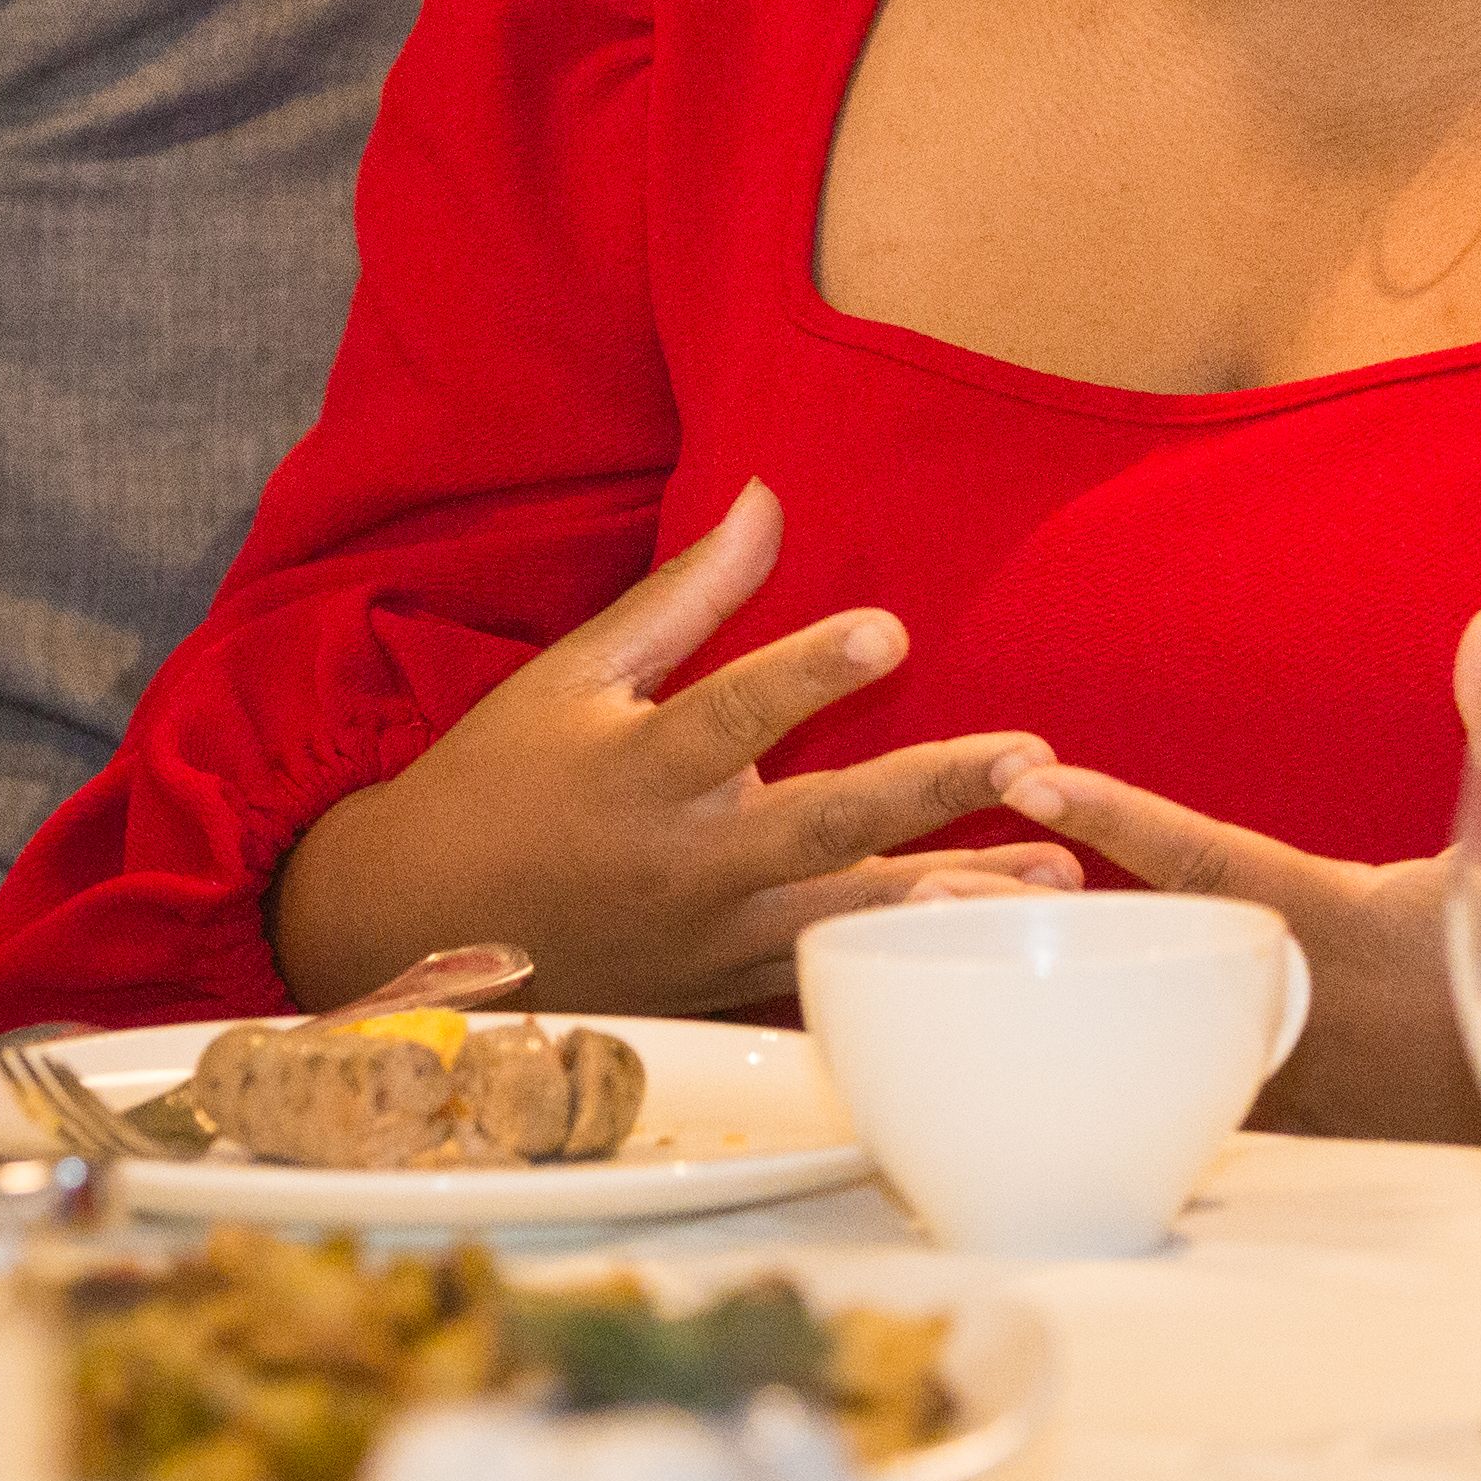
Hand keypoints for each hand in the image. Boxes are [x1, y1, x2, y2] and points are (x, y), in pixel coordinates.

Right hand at [268, 482, 1073, 1013]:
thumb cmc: (499, 781)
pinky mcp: (725, 982)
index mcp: (635, 771)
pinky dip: (913, 948)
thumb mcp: (573, 676)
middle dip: (932, 789)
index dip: (806, 674)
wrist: (420, 928)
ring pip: (851, 912)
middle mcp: (681, 860)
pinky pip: (833, 963)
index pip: (730, 714)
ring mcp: (709, 934)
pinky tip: (989, 934)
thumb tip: (766, 499)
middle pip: (823, 823)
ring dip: (960, 888)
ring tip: (1061, 867)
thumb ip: (685, 597)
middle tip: (1030, 756)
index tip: (887, 629)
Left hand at [986, 601, 1480, 1143]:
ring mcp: (1293, 1083)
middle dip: (1028, 923)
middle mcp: (1296, 1012)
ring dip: (1050, 994)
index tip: (1030, 776)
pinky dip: (1109, 1056)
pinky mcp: (1301, 1124)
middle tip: (915, 880)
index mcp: (1341, 928)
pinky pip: (1184, 1087)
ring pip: (1144, 1038)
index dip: (1116, 819)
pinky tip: (1040, 1040)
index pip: (1206, 863)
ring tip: (939, 949)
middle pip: (1134, 962)